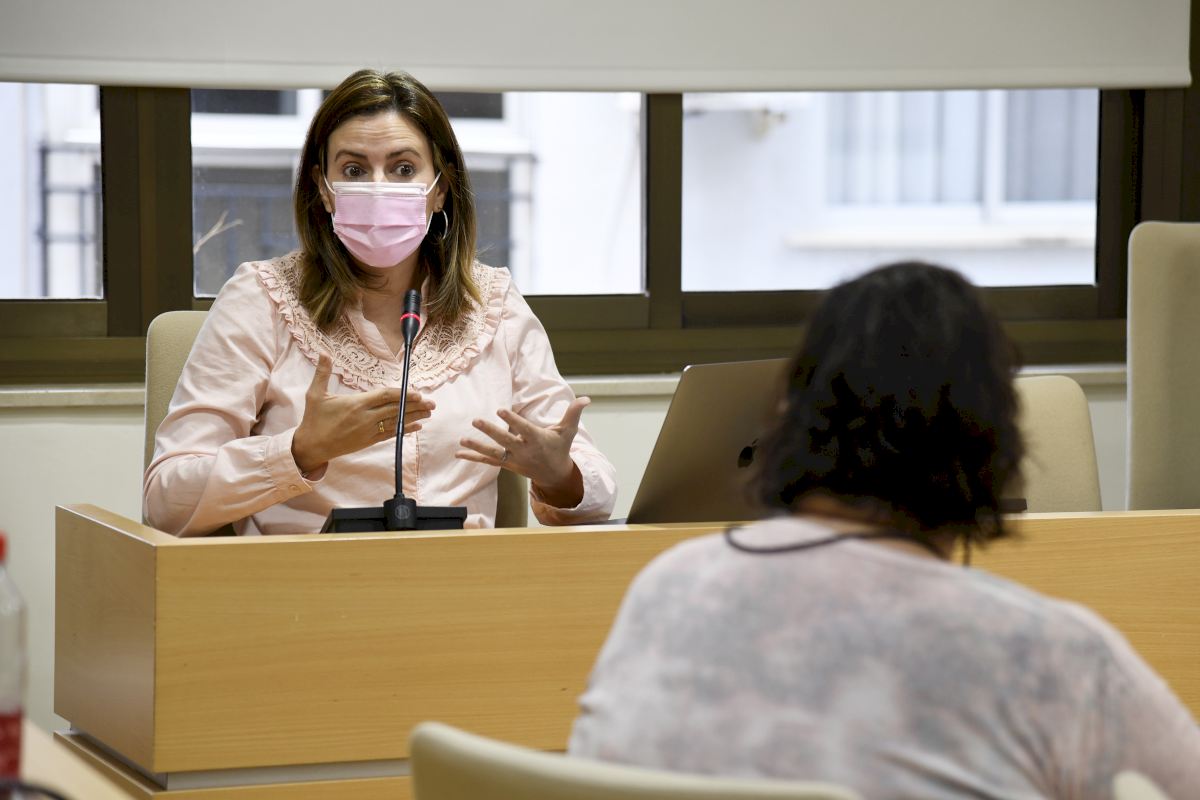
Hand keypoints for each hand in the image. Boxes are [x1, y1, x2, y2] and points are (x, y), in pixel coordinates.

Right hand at [291, 353, 434, 474]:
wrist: (311, 446)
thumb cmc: (314, 419)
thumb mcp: (315, 394)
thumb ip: (322, 372)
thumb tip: (323, 352)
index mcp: (356, 404)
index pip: (384, 396)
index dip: (402, 394)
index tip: (417, 392)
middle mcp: (365, 418)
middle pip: (395, 409)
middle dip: (415, 406)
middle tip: (432, 403)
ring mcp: (368, 431)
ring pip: (396, 422)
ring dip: (414, 417)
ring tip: (429, 413)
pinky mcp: (368, 441)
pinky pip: (390, 435)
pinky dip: (405, 430)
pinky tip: (417, 426)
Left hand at [456, 397, 590, 507]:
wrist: (555, 474)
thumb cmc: (560, 448)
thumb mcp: (568, 431)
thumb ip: (574, 413)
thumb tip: (586, 398)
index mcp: (537, 439)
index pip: (523, 428)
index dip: (512, 420)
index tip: (500, 410)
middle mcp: (524, 450)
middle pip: (504, 440)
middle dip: (490, 431)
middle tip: (476, 421)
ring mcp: (514, 459)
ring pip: (493, 452)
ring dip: (477, 447)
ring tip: (462, 440)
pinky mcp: (507, 464)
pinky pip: (488, 461)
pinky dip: (473, 457)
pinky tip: (459, 452)